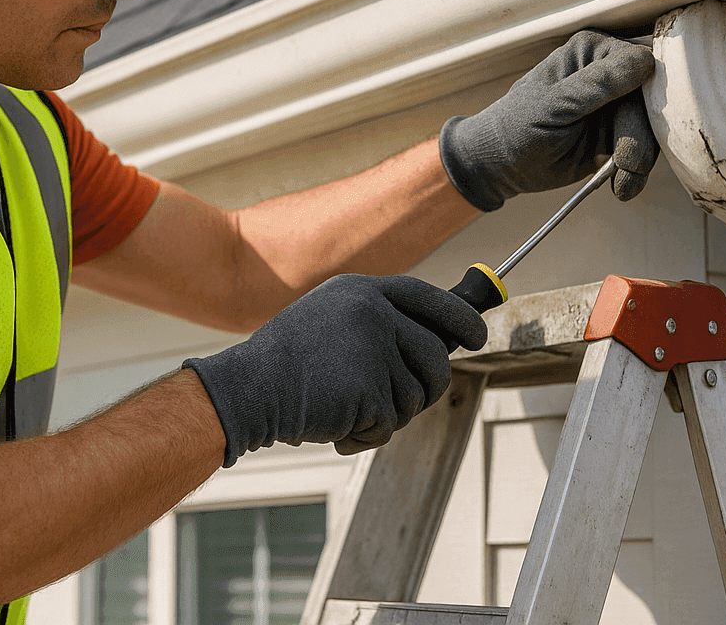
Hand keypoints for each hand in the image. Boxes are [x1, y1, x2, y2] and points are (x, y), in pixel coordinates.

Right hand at [184, 274, 487, 463]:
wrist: (247, 389)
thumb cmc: (285, 365)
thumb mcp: (331, 322)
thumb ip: (378, 325)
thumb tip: (438, 344)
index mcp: (362, 291)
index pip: (428, 297)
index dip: (459, 316)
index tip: (479, 335)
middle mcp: (373, 311)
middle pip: (435, 355)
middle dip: (427, 386)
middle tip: (395, 403)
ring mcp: (374, 347)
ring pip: (417, 394)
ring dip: (388, 414)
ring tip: (344, 407)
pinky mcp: (370, 387)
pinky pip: (391, 423)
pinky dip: (366, 434)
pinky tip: (334, 423)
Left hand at [439, 29, 658, 210]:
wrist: (503, 166)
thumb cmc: (517, 126)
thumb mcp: (554, 105)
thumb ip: (597, 84)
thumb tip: (644, 62)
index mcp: (593, 51)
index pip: (643, 62)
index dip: (648, 94)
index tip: (634, 125)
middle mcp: (611, 72)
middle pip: (652, 102)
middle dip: (642, 138)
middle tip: (627, 166)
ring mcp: (617, 104)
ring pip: (652, 130)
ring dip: (639, 161)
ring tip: (621, 184)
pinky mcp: (618, 133)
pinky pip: (642, 150)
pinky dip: (635, 172)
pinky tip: (620, 186)